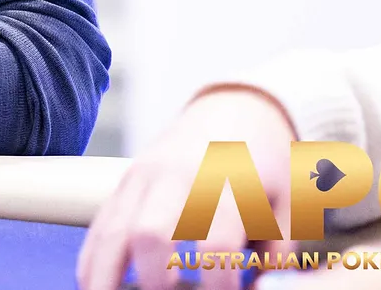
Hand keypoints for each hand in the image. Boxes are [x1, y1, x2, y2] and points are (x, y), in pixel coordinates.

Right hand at [78, 87, 297, 289]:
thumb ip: (276, 255)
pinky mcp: (125, 181)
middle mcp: (178, 175)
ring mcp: (143, 176)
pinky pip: (100, 224)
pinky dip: (92, 259)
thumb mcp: (287, 204)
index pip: (216, 243)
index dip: (220, 282)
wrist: (236, 108)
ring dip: (108, 276)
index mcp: (226, 180)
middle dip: (155, 280)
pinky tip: (93, 284)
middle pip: (151, 233)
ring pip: (114, 231)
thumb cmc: (266, 164)